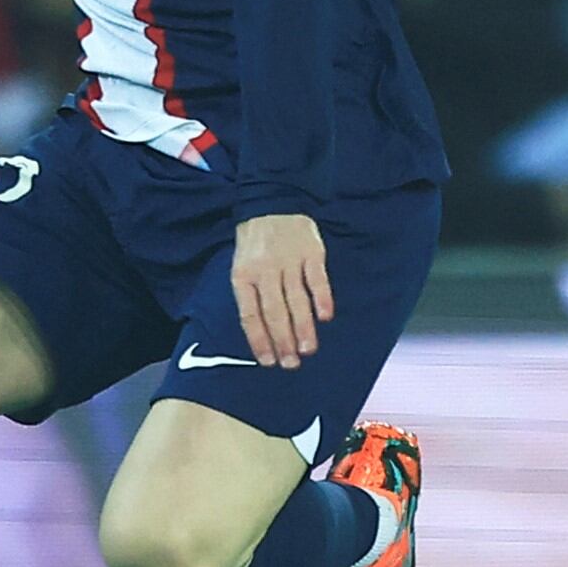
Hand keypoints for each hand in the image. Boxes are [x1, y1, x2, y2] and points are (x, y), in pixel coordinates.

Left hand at [231, 212, 334, 369]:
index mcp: (243, 276)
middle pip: (274, 311)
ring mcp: (289, 261)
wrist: (273, 203)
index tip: (268, 361)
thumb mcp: (242, 267)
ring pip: (297, 300)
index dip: (259, 340)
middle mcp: (265, 270)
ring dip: (303, 327)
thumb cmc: (255, 245)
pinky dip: (322, 299)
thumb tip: (262, 336)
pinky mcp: (311, 253)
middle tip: (291, 364)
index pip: (249, 315)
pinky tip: (326, 317)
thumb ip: (250, 297)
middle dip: (283, 341)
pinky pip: (317, 280)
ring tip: (308, 349)